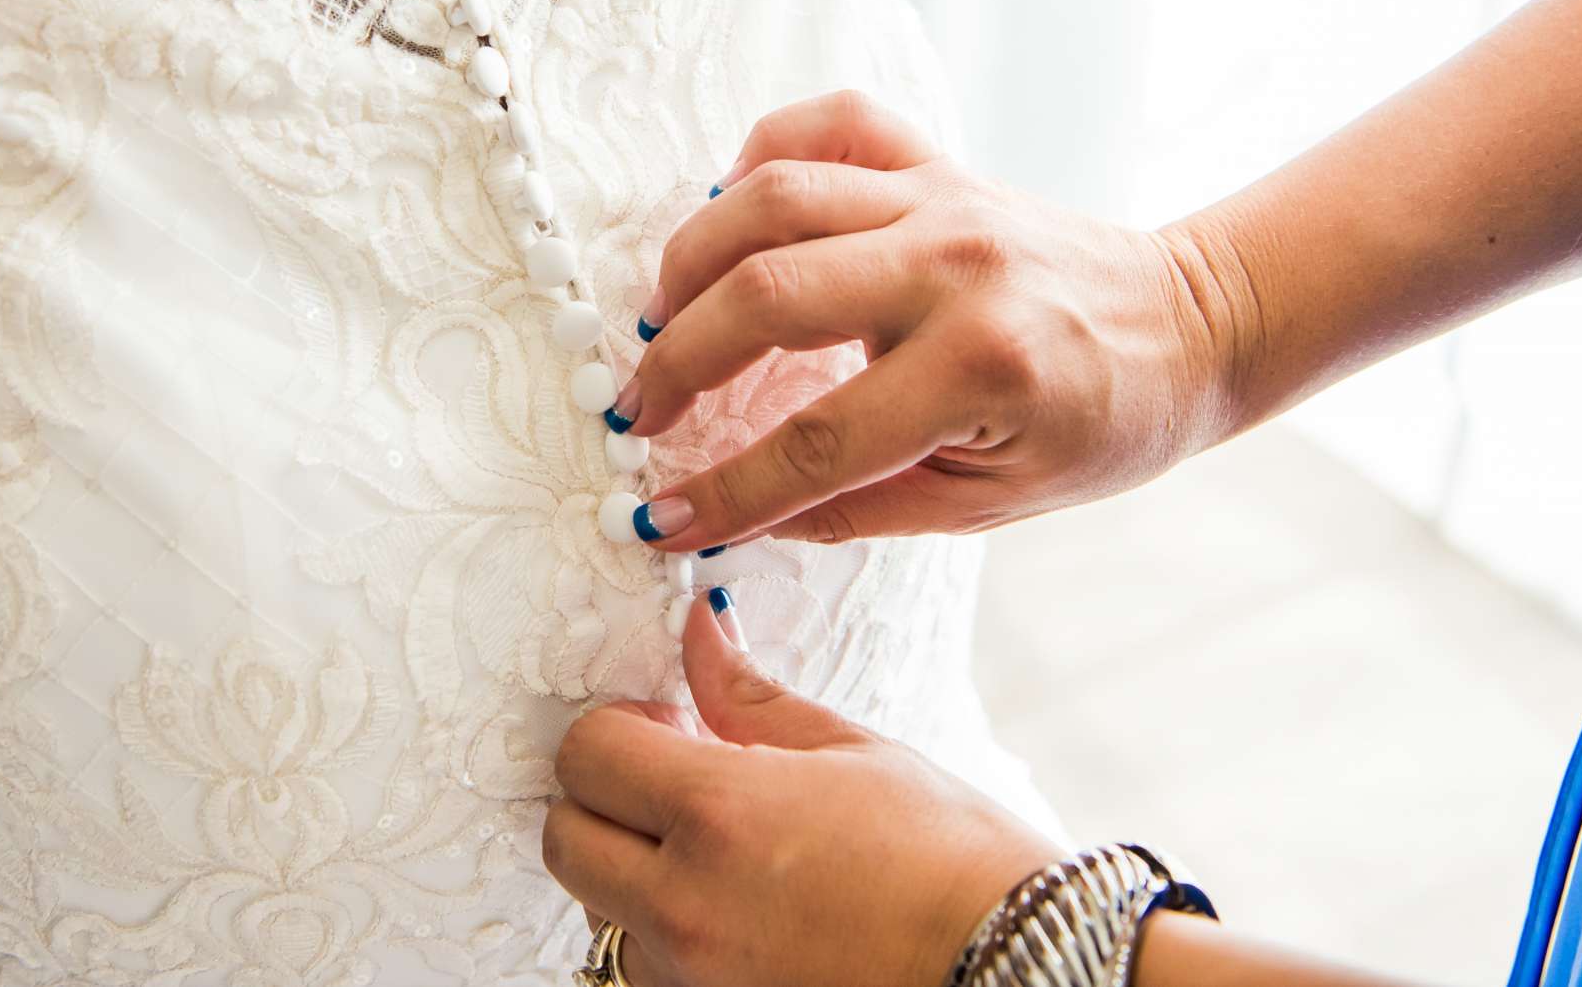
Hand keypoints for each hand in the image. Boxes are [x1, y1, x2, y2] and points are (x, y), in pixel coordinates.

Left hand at [545, 595, 1061, 986]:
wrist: (1016, 967)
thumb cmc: (953, 862)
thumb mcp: (851, 753)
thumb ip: (750, 696)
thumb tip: (698, 630)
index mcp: (719, 815)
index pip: (586, 754)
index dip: (618, 729)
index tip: (662, 726)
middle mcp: (686, 906)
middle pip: (565, 839)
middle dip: (604, 802)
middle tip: (673, 786)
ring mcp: (693, 980)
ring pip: (600, 914)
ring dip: (633, 877)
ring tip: (721, 857)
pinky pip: (647, 971)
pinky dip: (668, 939)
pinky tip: (739, 911)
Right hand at [619, 90, 1249, 549]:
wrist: (1192, 326)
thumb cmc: (1100, 425)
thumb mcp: (990, 501)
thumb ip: (857, 509)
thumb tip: (736, 522)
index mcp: (981, 368)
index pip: (815, 441)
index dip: (725, 490)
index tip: (659, 516)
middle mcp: (953, 267)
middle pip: (768, 298)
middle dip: (680, 363)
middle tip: (637, 410)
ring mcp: (943, 199)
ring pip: (774, 198)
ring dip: (693, 259)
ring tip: (660, 321)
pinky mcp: (939, 160)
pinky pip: (830, 123)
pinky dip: (761, 152)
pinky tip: (730, 211)